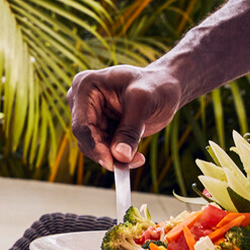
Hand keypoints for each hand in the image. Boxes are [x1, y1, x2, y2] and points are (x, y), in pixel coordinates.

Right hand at [67, 65, 182, 167]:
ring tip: (138, 158)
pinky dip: (118, 156)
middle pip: (85, 138)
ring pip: (94, 147)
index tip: (112, 163)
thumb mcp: (144, 102)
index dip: (94, 146)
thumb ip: (130, 129)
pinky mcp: (101, 127)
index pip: (82, 124)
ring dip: (114, 157)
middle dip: (106, 154)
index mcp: (86, 86)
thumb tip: (119, 157)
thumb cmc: (156, 85)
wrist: (167, 86)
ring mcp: (90, 115)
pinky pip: (104, 149)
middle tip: (130, 163)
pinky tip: (136, 156)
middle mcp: (82, 101)